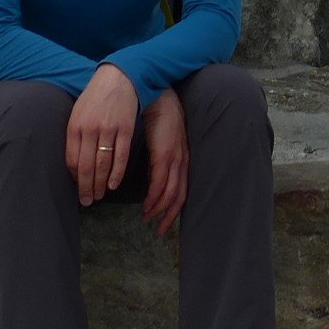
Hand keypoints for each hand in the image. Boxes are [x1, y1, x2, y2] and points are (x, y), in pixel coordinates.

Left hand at [66, 64, 138, 204]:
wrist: (119, 77)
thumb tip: (74, 162)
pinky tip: (114, 184)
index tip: (78, 190)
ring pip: (103, 164)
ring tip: (100, 195)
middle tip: (88, 201)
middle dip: (86, 187)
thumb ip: (76, 135)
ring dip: (101, 183)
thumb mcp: (78, 112)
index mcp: (75, 126)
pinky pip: (121, 155)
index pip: (71, 160)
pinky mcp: (126, 128)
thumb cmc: (97, 96)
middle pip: (86, 166)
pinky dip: (117, 172)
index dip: (74, 179)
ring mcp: (109, 128)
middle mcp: (90, 129)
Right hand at [140, 90, 189, 237]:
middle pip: (180, 197)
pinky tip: (146, 205)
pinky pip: (160, 182)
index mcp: (183, 158)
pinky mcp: (165, 154)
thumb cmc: (159, 117)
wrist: (158, 97)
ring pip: (171, 193)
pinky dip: (154, 197)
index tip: (164, 222)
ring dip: (159, 210)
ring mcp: (175, 158)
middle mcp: (183, 161)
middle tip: (160, 232)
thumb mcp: (162, 142)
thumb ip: (159, 160)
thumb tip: (150, 177)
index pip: (183, 190)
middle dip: (170, 216)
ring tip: (147, 219)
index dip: (175, 208)